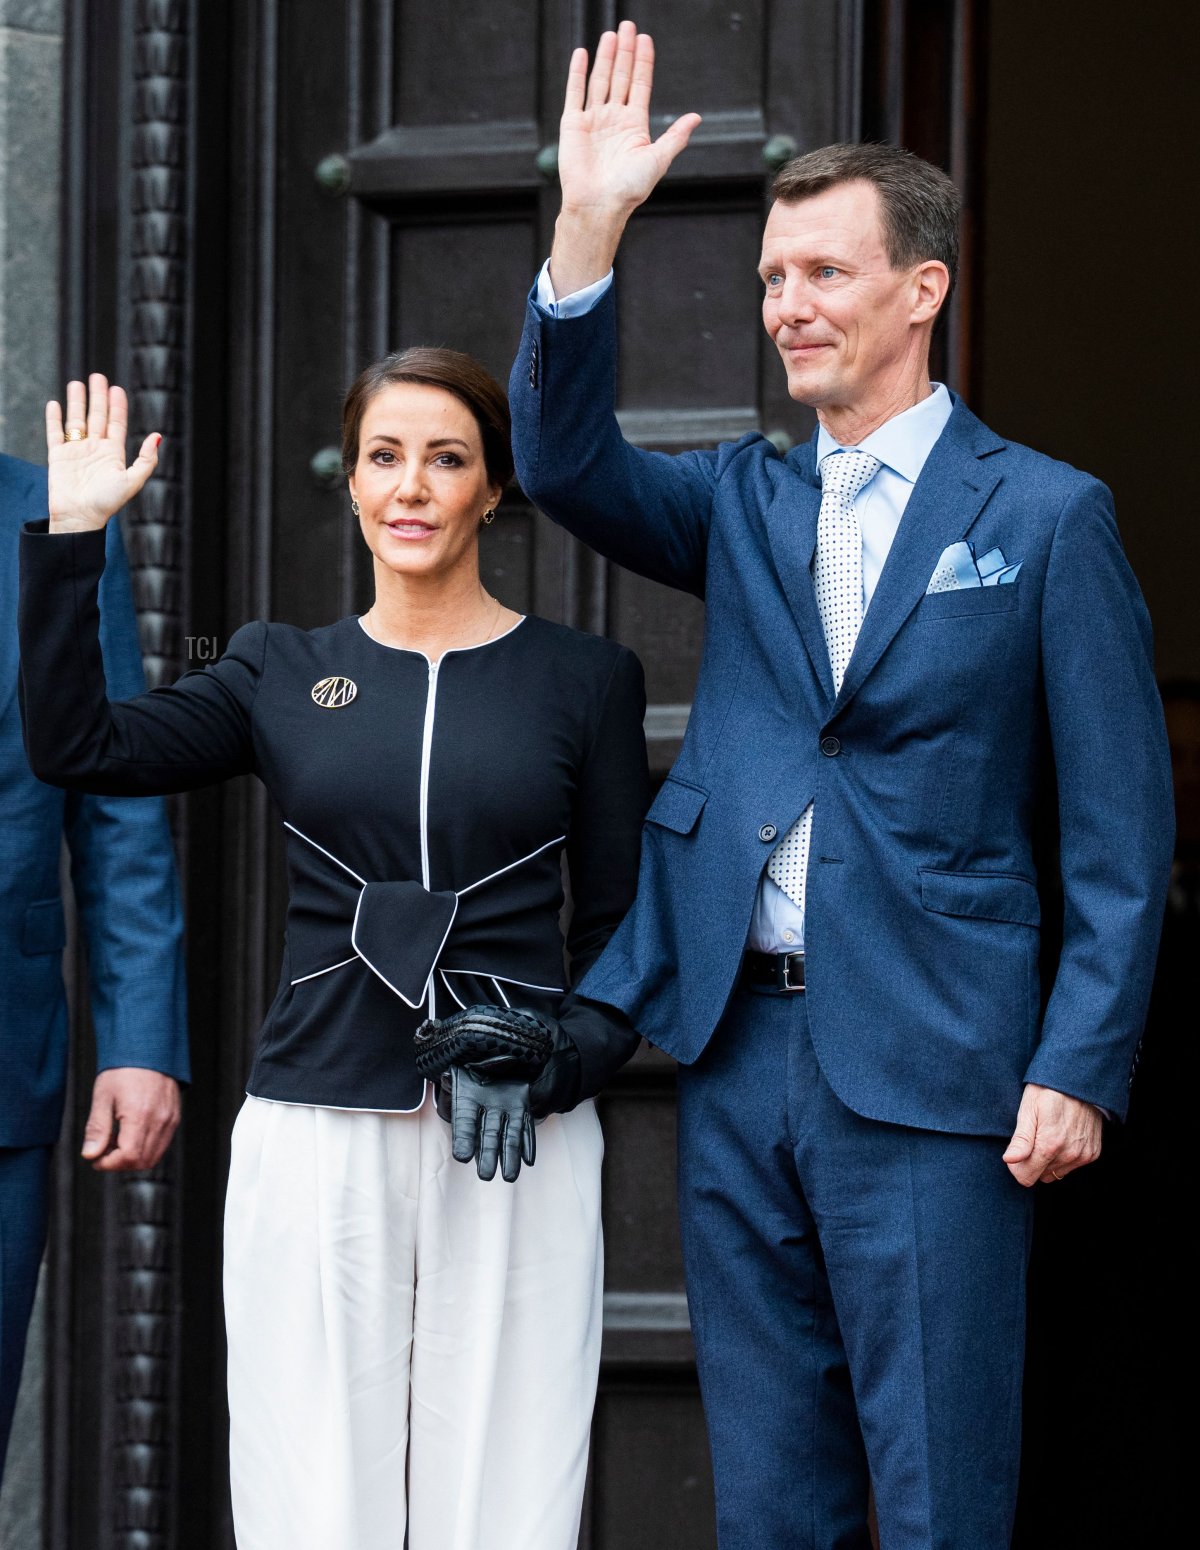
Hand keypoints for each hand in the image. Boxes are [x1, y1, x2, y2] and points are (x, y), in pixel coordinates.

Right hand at [46, 374, 159, 531]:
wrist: (80, 517)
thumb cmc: (107, 503)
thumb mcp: (133, 481)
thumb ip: (146, 460)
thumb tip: (158, 436)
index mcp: (113, 454)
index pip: (116, 423)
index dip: (117, 406)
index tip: (117, 388)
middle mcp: (95, 449)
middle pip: (97, 416)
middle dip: (98, 396)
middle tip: (98, 377)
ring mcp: (76, 451)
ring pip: (76, 420)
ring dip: (77, 402)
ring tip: (77, 383)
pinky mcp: (58, 456)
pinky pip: (55, 433)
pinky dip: (54, 418)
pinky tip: (55, 404)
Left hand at [81, 1067, 180, 1171]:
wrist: (147, 1049)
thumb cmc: (123, 1069)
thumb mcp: (103, 1097)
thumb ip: (97, 1129)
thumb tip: (90, 1155)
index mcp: (140, 1115)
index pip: (128, 1157)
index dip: (108, 1164)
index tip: (95, 1158)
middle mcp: (160, 1120)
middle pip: (142, 1162)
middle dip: (119, 1163)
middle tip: (103, 1149)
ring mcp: (170, 1120)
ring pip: (153, 1156)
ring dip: (132, 1157)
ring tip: (116, 1140)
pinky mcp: (174, 1117)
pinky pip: (161, 1144)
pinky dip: (145, 1148)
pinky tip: (130, 1133)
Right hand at [446, 1060, 536, 1182]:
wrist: (497, 1055)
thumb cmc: (473, 1065)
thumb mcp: (461, 1068)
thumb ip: (453, 1077)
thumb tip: (447, 1077)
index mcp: (468, 1100)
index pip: (464, 1123)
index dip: (463, 1139)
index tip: (462, 1156)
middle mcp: (487, 1110)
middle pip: (488, 1137)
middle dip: (488, 1156)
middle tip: (486, 1175)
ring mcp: (506, 1110)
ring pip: (508, 1137)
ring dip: (510, 1157)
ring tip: (510, 1176)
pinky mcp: (522, 1108)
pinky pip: (525, 1128)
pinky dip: (527, 1143)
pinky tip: (529, 1160)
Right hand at [550, 20, 700, 293]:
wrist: (599, 205)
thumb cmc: (630, 189)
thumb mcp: (658, 160)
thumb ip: (676, 136)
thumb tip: (696, 118)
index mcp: (634, 125)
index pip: (640, 85)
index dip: (643, 62)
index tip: (645, 39)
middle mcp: (614, 119)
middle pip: (621, 77)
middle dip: (625, 52)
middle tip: (628, 25)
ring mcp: (593, 120)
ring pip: (600, 80)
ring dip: (606, 57)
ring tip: (611, 34)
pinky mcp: (573, 125)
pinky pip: (575, 93)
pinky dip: (577, 73)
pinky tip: (583, 53)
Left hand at [1002, 1083, 1102, 1186]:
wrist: (1080, 1081)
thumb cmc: (1049, 1091)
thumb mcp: (1028, 1109)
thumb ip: (1021, 1140)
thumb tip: (1009, 1160)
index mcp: (1049, 1145)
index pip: (1025, 1177)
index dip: (1016, 1166)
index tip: (1017, 1149)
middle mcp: (1069, 1155)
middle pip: (1040, 1176)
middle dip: (1032, 1162)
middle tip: (1034, 1137)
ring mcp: (1083, 1155)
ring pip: (1055, 1172)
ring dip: (1049, 1160)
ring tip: (1048, 1134)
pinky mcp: (1092, 1153)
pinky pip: (1071, 1166)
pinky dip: (1064, 1156)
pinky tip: (1062, 1135)